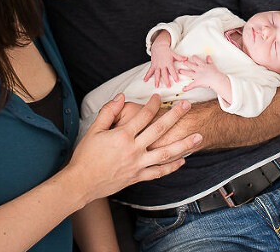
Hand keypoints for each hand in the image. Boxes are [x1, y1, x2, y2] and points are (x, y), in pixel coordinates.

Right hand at [67, 94, 201, 200]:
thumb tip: (121, 97)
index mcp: (122, 136)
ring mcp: (138, 164)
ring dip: (183, 145)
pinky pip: (158, 172)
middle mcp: (133, 149)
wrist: (82, 182)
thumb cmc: (86, 156)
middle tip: (187, 105)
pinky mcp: (138, 176)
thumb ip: (108, 112)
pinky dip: (172, 167)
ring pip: (166, 154)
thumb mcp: (93, 130)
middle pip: (159, 130)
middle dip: (175, 116)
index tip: (158, 96)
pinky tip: (182, 161)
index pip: (143, 115)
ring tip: (198, 138)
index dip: (152, 104)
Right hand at [144, 32, 186, 87]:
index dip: (174, 75)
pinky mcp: (153, 65)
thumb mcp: (174, 54)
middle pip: (164, 74)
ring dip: (156, 80)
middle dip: (166, 81)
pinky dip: (147, 75)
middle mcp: (162, 65)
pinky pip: (150, 70)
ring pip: (157, 74)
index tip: (177, 81)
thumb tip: (186, 58)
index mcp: (168, 62)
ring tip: (156, 86)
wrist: (158, 46)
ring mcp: (157, 65)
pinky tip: (145, 80)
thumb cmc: (167, 50)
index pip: (172, 70)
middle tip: (168, 86)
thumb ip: (180, 57)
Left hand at [179, 55, 231, 103]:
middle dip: (186, 63)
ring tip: (180, 71)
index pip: (197, 59)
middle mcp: (198, 70)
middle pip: (191, 65)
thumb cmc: (215, 73)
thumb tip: (208, 56)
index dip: (194, 58)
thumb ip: (209, 60)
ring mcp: (197, 76)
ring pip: (189, 73)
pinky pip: (191, 85)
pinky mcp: (197, 82)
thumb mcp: (212, 65)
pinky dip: (187, 88)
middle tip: (183, 62)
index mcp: (202, 65)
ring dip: (184, 72)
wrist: (216, 80)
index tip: (192, 57)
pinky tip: (183, 89)